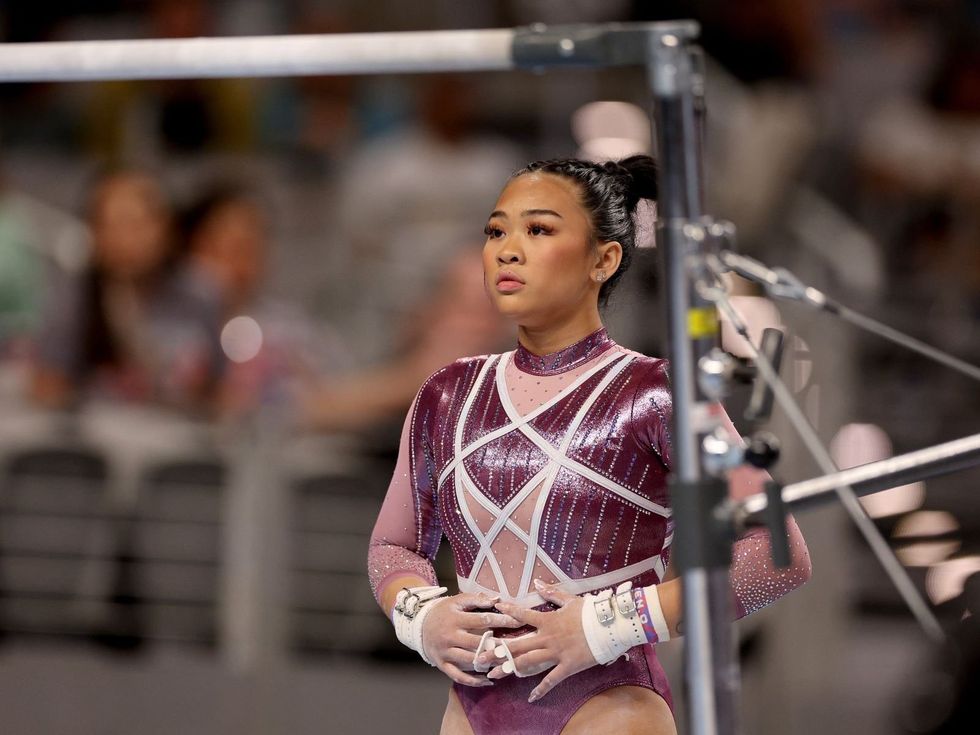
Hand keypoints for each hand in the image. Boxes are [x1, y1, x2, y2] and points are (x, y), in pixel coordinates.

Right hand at [421, 592, 522, 686]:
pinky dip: (473, 681)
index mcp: (455, 618)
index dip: (502, 621)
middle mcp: (450, 636)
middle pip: (478, 643)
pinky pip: (459, 676)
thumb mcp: (457, 601)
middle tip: (517, 646)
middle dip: (499, 645)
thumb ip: (476, 599)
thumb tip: (498, 599)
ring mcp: (445, 652)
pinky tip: (487, 680)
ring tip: (505, 663)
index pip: (482, 620)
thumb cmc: (443, 612)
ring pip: (470, 661)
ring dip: (488, 663)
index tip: (518, 621)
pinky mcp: (442, 664)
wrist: (419, 626)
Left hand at [477, 580, 597, 701]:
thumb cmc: (590, 612)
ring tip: (493, 675)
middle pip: (517, 645)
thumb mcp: (570, 600)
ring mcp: (556, 653)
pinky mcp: (567, 666)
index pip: (523, 615)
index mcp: (547, 620)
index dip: (508, 611)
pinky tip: (531, 697)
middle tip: (479, 657)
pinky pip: (551, 679)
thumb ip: (551, 593)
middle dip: (497, 652)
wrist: (609, 627)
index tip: (495, 610)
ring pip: (528, 663)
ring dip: (510, 669)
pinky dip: (541, 689)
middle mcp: (547, 638)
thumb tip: (537, 583)